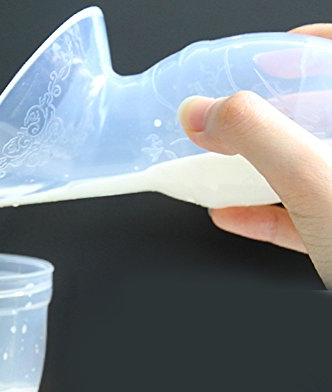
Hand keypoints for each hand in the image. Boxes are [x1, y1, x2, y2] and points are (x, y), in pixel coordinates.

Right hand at [178, 23, 331, 287]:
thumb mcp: (312, 180)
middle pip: (316, 116)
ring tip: (219, 159)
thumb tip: (201, 113)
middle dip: (267, 114)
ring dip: (258, 165)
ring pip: (305, 166)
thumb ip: (256, 137)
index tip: (263, 58)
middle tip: (229, 115)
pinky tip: (229, 214)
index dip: (305, 49)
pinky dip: (261, 213)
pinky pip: (299, 213)